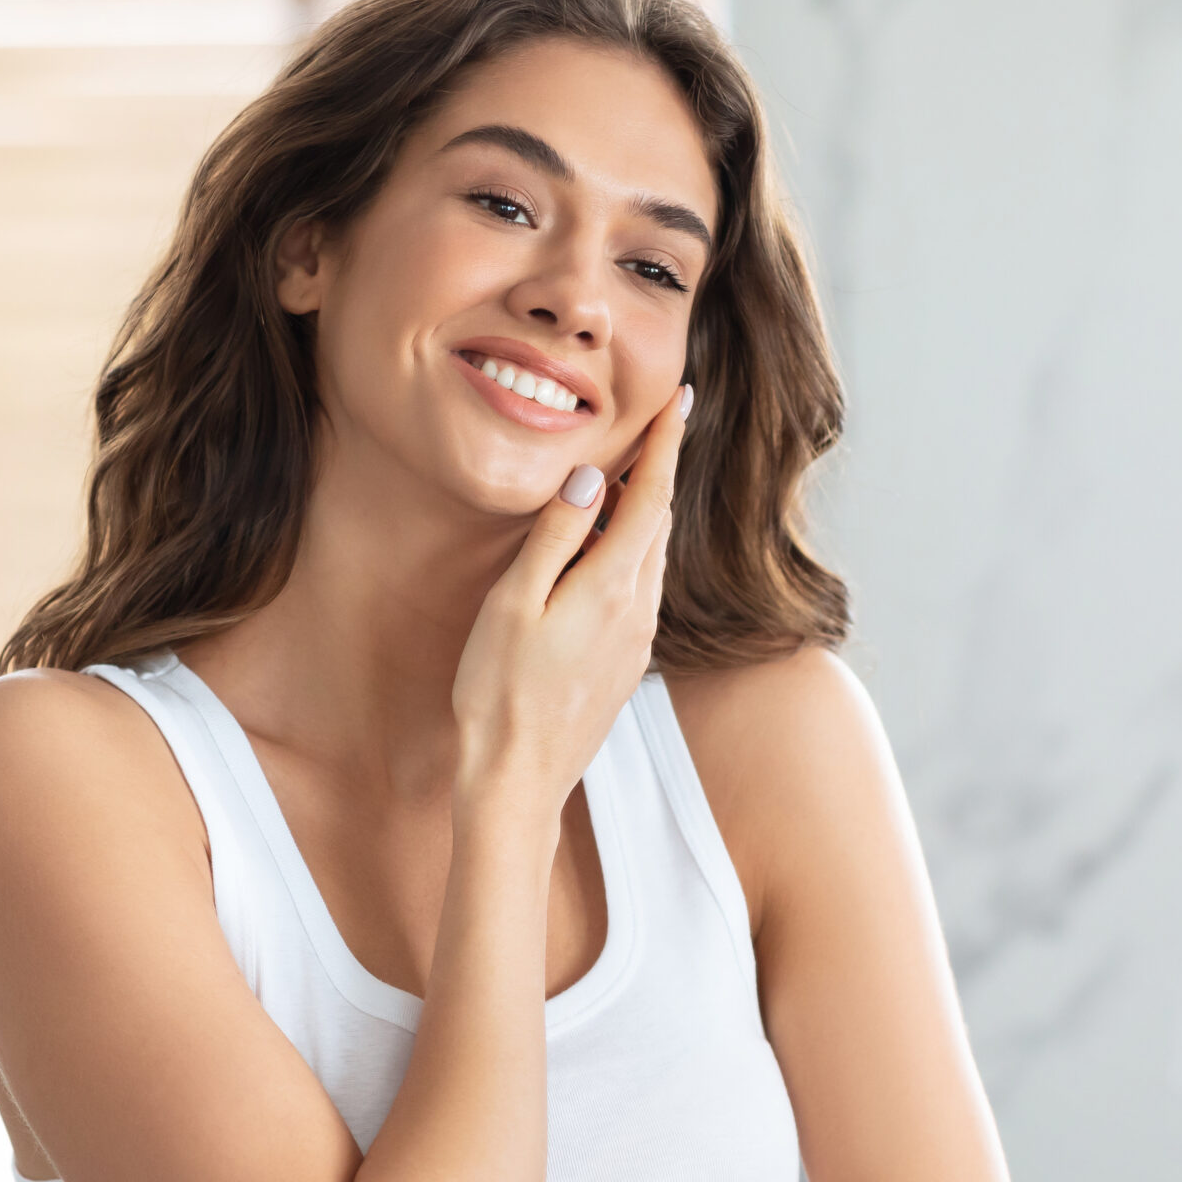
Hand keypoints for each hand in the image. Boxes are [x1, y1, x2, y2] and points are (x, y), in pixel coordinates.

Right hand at [451, 383, 691, 840]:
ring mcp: (636, 639)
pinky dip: (630, 551)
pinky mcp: (625, 662)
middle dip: (659, 470)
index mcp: (611, 587)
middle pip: (659, 522)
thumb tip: (588, 480)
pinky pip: (638, 587)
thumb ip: (554, 538)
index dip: (667, 445)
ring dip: (642, 512)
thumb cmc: (500, 695)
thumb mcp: (512, 605)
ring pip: (650, 556)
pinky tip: (604, 550)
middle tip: (658, 422)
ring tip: (623, 478)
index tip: (681, 399)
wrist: (519, 783)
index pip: (652, 497)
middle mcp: (638, 610)